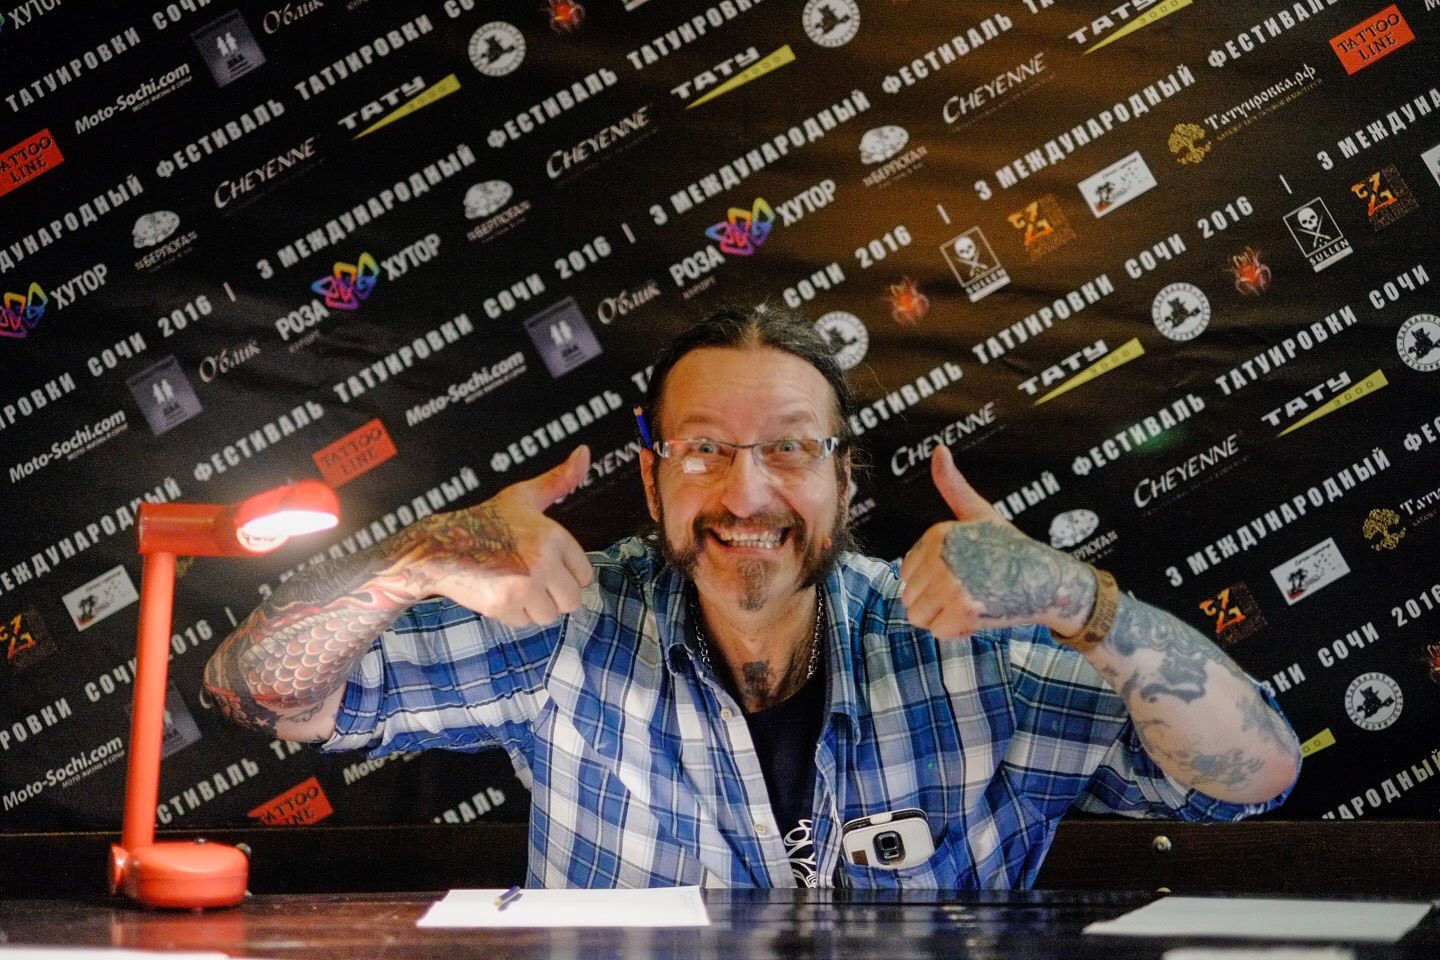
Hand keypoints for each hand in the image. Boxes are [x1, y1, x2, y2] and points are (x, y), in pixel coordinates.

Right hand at [411, 446, 593, 627]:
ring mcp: (523, 586)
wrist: (442, 544)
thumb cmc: (487, 520)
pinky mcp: (503, 605)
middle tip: (535, 582)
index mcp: (553, 536)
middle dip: (555, 595)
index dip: (567, 574)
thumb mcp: (524, 496)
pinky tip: (502, 593)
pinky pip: (525, 623)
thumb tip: (585, 452)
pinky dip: (515, 614)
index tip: (550, 567)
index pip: (584, 575)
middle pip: (571, 601)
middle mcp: (542, 562)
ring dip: (536, 607)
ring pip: (550, 615)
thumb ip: (559, 480)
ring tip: (517, 586)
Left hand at [900, 446, 1092, 639]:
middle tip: (970, 590)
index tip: (962, 573)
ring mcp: (951, 583)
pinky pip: (939, 633)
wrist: (1048, 581)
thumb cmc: (1012, 549)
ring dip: (943, 618)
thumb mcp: (979, 513)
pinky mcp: (963, 610)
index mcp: (938, 534)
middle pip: (910, 597)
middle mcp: (941, 556)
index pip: (906, 573)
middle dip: (936, 602)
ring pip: (919, 616)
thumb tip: (938, 449)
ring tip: (971, 602)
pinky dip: (958, 632)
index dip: (931, 581)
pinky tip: (979, 615)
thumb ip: (952, 486)